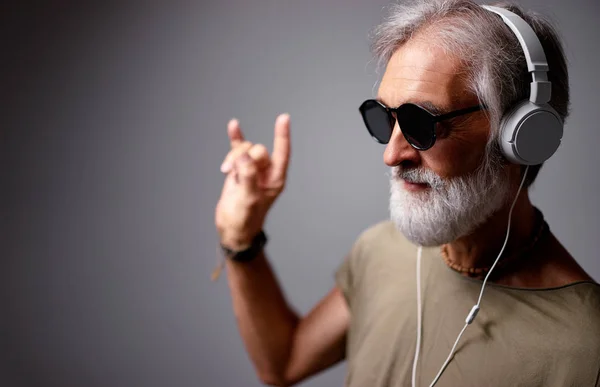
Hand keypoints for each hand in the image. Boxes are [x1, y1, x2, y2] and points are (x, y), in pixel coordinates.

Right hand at [215, 114, 290, 248]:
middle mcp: (266, 172)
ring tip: (226, 172)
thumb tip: (243, 155)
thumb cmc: (246, 219)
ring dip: (233, 156)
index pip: (282, 152)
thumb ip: (248, 176)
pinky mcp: (239, 169)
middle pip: (257, 149)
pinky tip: (233, 125)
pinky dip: (235, 138)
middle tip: (232, 171)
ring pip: (245, 149)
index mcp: (275, 179)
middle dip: (243, 155)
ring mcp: (252, 169)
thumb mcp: (249, 199)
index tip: (283, 117)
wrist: (232, 229)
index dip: (282, 135)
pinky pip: (237, 149)